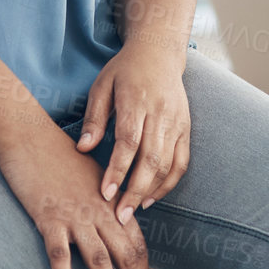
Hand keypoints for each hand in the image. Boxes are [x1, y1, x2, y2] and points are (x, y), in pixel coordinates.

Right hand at [0, 128, 151, 268]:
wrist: (29, 136)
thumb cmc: (59, 155)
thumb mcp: (92, 177)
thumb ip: (106, 203)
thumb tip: (116, 226)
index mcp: (111, 202)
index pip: (136, 244)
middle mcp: (99, 210)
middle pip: (126, 256)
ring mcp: (75, 215)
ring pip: (99, 260)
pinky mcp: (49, 217)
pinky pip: (60, 255)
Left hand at [77, 42, 189, 225]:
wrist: (159, 53)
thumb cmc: (125, 70)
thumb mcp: (102, 86)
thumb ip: (93, 118)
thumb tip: (83, 149)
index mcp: (136, 101)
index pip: (128, 141)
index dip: (118, 170)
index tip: (105, 193)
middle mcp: (160, 113)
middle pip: (151, 158)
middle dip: (135, 190)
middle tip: (120, 216)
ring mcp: (176, 122)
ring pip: (167, 164)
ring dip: (151, 191)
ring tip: (132, 210)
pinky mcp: (186, 128)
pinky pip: (181, 162)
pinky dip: (169, 183)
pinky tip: (152, 197)